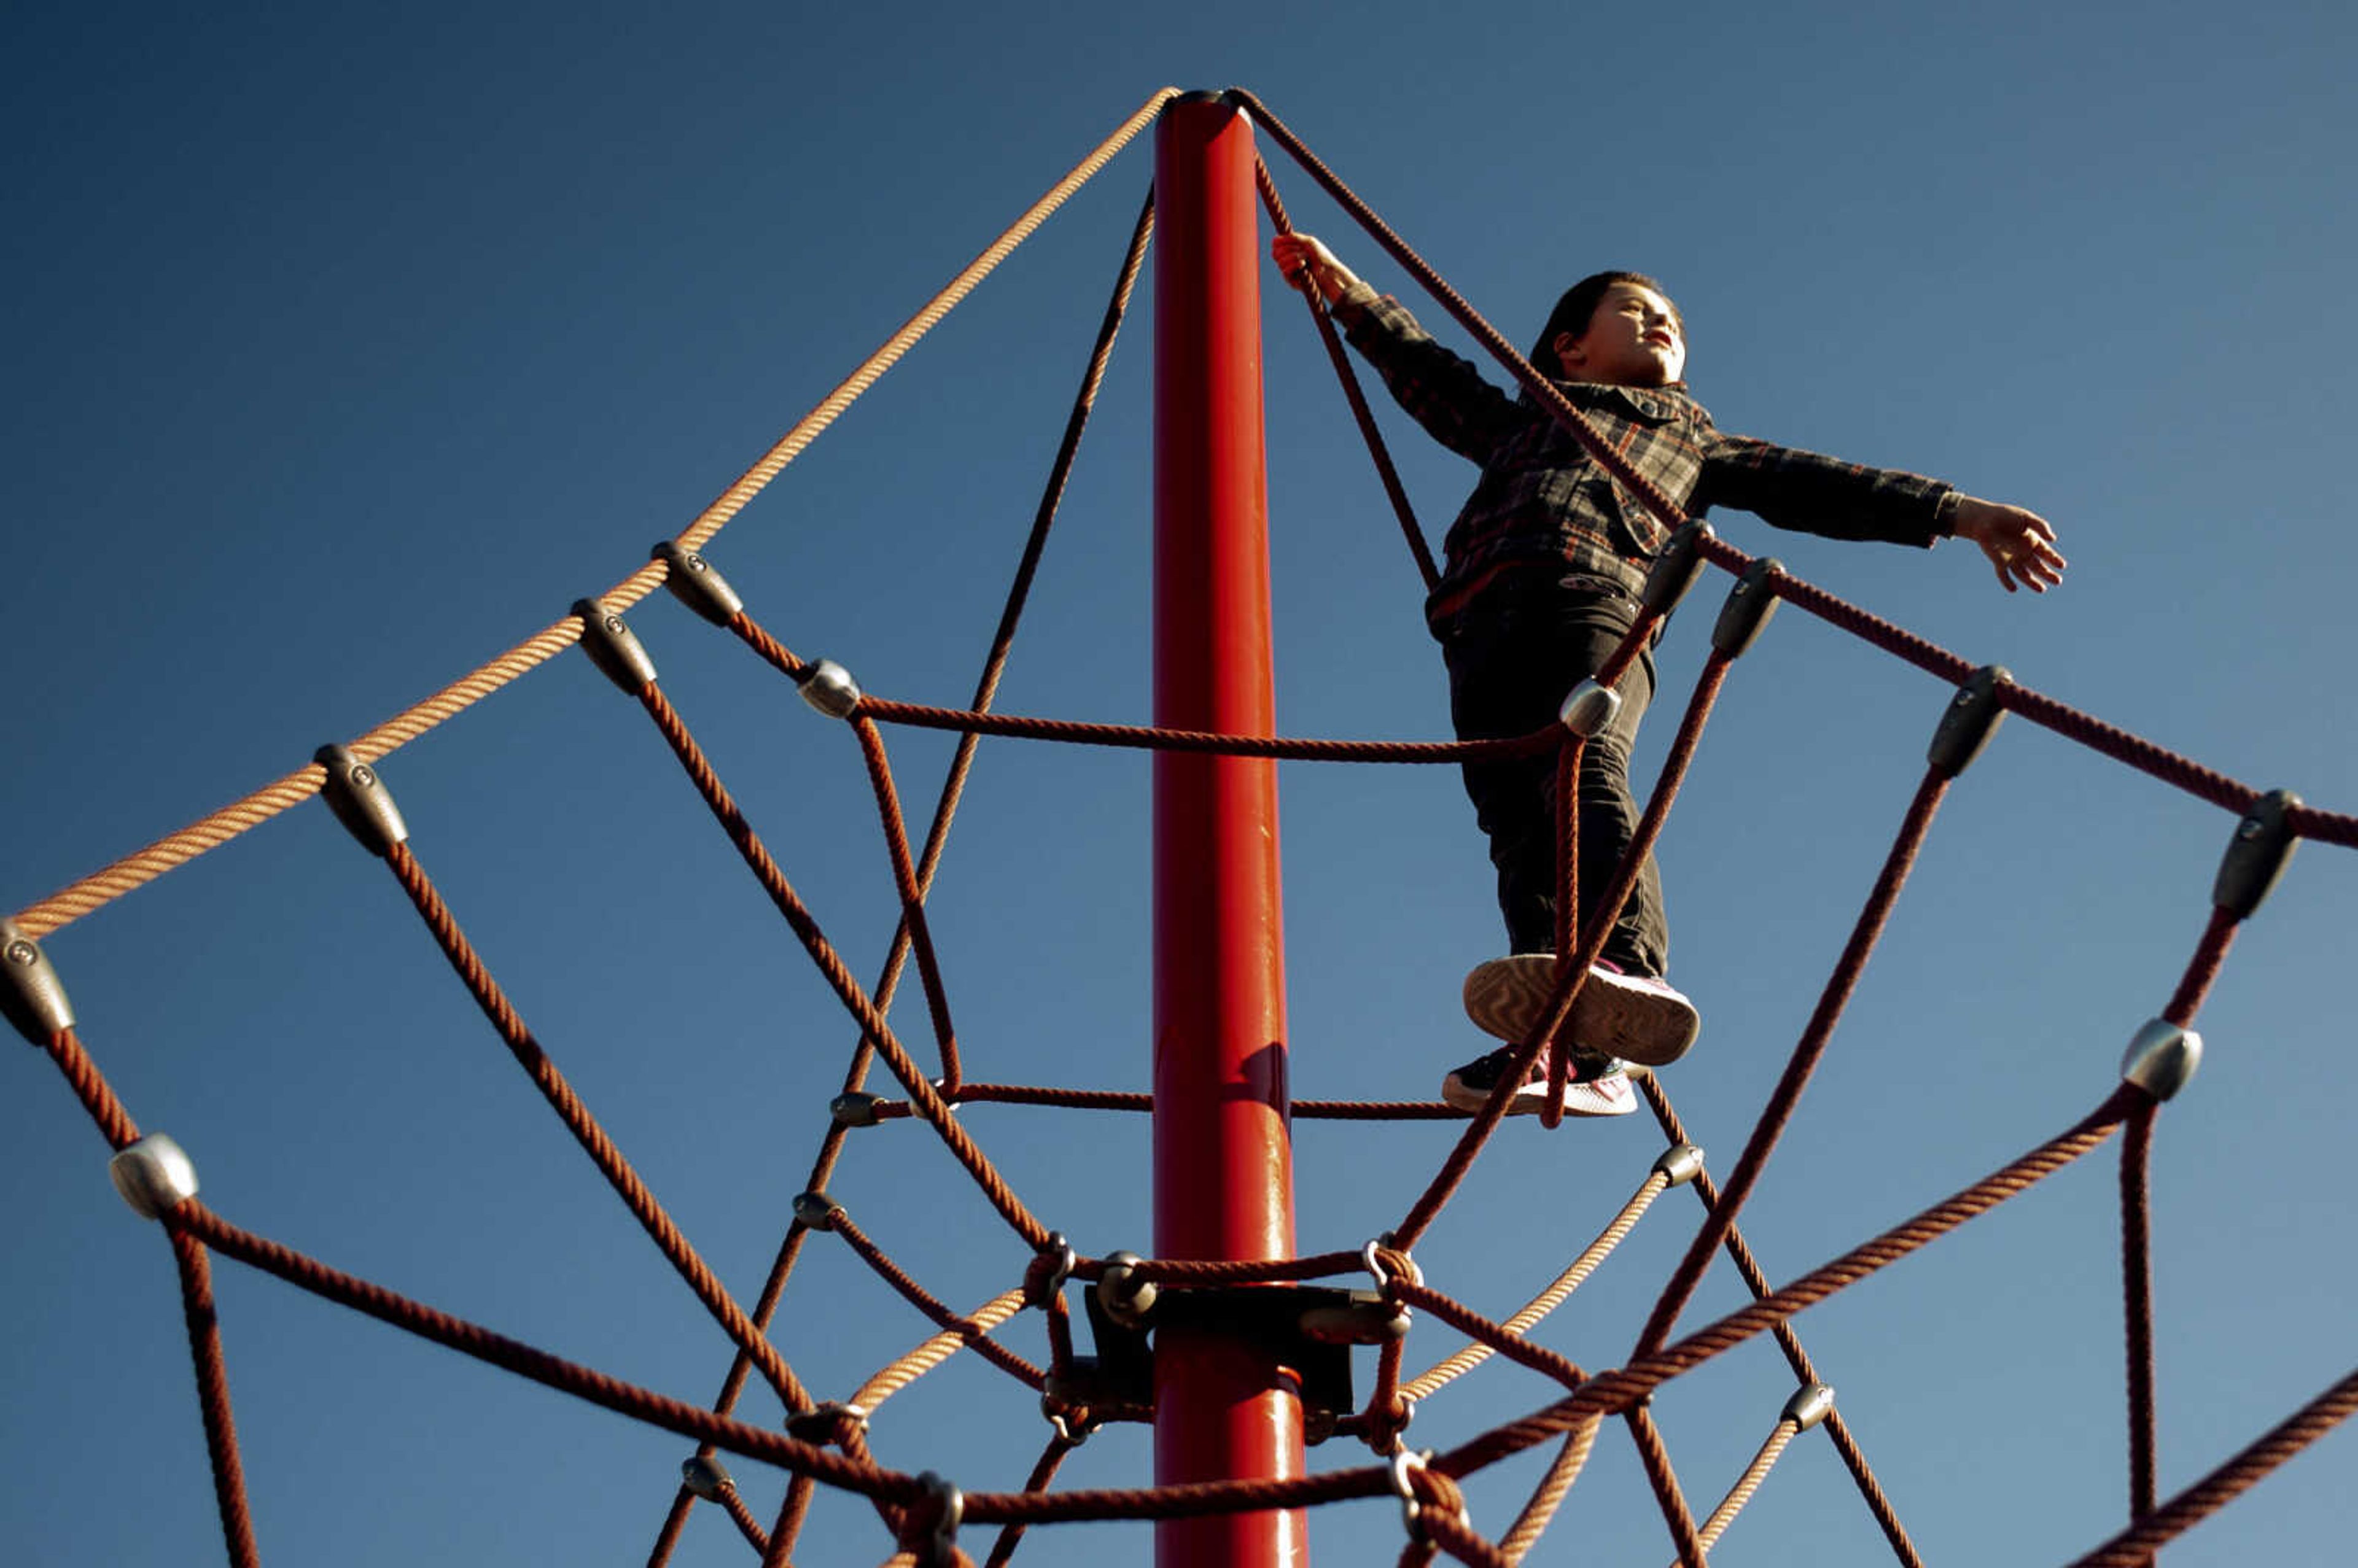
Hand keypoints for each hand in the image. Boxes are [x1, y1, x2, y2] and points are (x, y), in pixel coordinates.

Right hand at [1269, 231, 1360, 303]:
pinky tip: (1303, 265)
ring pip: (1280, 262)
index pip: (1275, 244)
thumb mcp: (1308, 242)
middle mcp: (1287, 258)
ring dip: (1293, 258)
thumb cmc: (1321, 255)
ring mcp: (1288, 269)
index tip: (1288, 241)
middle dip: (1288, 249)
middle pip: (1276, 253)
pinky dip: (1294, 266)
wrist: (1328, 271)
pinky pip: (1284, 271)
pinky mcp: (1290, 280)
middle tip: (1301, 250)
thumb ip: (1293, 238)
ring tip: (1305, 260)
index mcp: (1290, 248)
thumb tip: (1275, 239)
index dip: (1278, 242)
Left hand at [1949, 496, 2066, 592]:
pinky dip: (2007, 582)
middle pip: (2038, 566)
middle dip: (2048, 574)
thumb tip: (2053, 539)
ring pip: (2024, 574)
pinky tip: (2014, 589)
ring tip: (2042, 589)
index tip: (2062, 565)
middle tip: (2058, 581)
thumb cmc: (2006, 516)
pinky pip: (2004, 575)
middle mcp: (2023, 552)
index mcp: (2032, 541)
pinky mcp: (1999, 562)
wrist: (1984, 519)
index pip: (2046, 553)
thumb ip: (2040, 526)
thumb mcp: (2026, 518)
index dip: (2054, 559)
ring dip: (2032, 582)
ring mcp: (2011, 558)